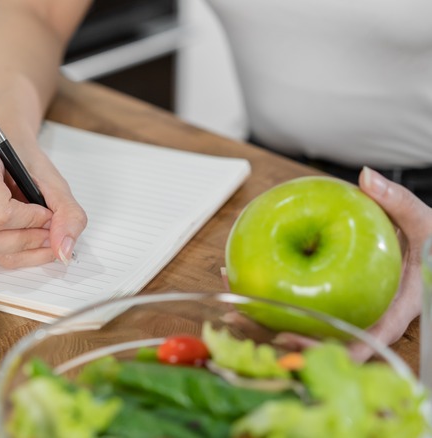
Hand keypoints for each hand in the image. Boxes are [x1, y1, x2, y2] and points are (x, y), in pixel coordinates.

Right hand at [0, 140, 86, 267]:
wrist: (10, 152)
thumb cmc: (28, 162)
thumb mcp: (54, 182)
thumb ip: (67, 213)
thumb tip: (63, 250)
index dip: (30, 220)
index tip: (47, 212)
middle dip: (24, 242)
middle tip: (49, 232)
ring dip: (22, 251)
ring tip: (43, 237)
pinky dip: (16, 254)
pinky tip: (32, 241)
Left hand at [222, 167, 430, 360]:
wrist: (426, 251)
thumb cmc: (429, 245)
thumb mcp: (424, 224)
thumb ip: (398, 202)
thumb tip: (368, 178)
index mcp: (392, 313)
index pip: (357, 343)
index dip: (320, 349)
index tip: (290, 339)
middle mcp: (365, 320)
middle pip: (317, 340)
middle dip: (276, 338)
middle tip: (241, 320)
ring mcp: (345, 314)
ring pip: (301, 326)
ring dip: (265, 321)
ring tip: (231, 310)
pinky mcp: (329, 301)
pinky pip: (298, 304)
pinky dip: (270, 298)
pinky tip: (241, 282)